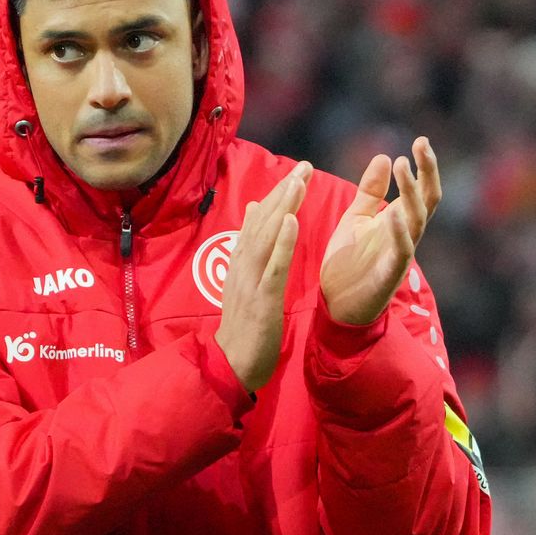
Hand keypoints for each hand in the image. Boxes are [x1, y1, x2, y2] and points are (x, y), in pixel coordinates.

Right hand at [215, 161, 308, 392]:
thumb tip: (257, 212)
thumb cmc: (242, 329)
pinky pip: (273, 266)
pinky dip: (283, 242)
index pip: (259, 223)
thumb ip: (251, 251)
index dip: (276, 197)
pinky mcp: (262, 299)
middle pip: (263, 223)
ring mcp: (250, 282)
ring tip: (299, 182)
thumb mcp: (245, 286)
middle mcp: (242, 267)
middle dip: (284, 193)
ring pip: (267, 237)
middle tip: (305, 168)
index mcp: (241, 264)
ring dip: (283, 207)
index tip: (295, 174)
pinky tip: (293, 221)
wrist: (230, 366)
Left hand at [319, 137, 441, 326]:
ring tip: (403, 166)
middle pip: (427, 201)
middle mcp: (405, 235)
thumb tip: (385, 155)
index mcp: (398, 221)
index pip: (421, 190)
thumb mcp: (356, 217)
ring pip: (416, 220)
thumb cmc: (348, 262)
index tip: (420, 140)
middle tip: (420, 145)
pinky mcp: (389, 275)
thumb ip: (371, 190)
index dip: (424, 166)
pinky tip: (393, 213)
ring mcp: (399, 255)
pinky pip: (400, 252)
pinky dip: (399, 232)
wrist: (336, 306)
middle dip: (427, 172)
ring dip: (412, 193)